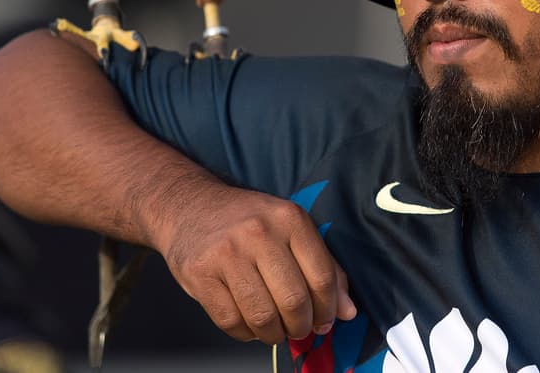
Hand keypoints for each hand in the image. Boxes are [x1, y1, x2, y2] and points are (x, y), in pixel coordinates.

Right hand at [152, 181, 357, 343]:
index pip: (321, 276)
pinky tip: (249, 324)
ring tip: (276, 330)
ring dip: (274, 334)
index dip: (328, 308)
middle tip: (299, 328)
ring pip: (262, 316)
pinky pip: (231, 321)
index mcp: (290, 219)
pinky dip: (245, 333)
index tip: (326, 321)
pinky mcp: (200, 274)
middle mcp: (259, 233)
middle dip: (301, 326)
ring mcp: (227, 253)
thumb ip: (324, 267)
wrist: (191, 206)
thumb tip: (348, 311)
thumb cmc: (248, 222)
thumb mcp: (291, 229)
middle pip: (293, 300)